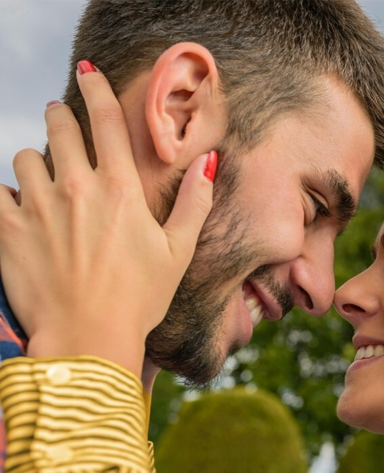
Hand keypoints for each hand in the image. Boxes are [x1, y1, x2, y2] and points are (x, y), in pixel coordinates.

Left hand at [0, 65, 215, 377]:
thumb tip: (211, 163)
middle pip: (59, 127)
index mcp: (120, 191)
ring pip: (25, 157)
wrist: (88, 337)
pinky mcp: (7, 229)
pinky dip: (9, 195)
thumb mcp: (178, 253)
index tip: (89, 72)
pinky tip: (22, 210)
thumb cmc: (139, 298)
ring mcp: (38, 207)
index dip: (97, 89)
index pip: (106, 121)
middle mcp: (76, 188)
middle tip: (61, 120)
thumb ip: (195, 204)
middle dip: (59, 116)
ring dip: (36, 160)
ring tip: (44, 177)